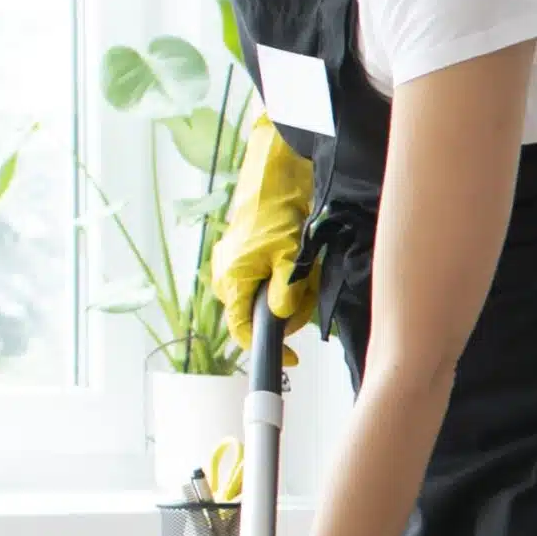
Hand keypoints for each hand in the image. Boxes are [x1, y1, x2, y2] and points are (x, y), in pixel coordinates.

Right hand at [208, 111, 319, 343]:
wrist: (273, 178)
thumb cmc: (275, 211)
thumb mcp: (288, 255)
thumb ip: (286, 291)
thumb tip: (283, 318)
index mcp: (233, 281)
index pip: (243, 330)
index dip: (267, 347)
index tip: (292, 357)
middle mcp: (229, 278)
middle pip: (262, 314)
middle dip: (290, 307)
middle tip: (308, 287)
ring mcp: (238, 268)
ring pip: (270, 298)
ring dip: (293, 289)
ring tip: (304, 265)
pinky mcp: (249, 258)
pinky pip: (270, 280)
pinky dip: (288, 276)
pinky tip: (297, 258)